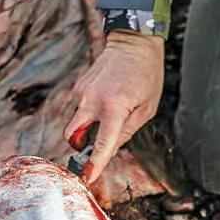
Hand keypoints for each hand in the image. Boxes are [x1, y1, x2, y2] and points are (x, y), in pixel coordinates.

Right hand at [65, 31, 163, 183]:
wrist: (134, 41)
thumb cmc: (147, 74)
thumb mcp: (146, 108)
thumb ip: (126, 131)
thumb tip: (110, 149)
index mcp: (114, 107)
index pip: (102, 143)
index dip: (95, 163)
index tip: (87, 177)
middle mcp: (93, 100)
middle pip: (72, 135)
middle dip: (78, 146)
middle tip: (89, 149)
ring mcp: (83, 91)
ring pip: (77, 120)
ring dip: (89, 125)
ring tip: (114, 110)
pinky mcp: (79, 85)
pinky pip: (82, 106)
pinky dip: (91, 109)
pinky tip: (109, 97)